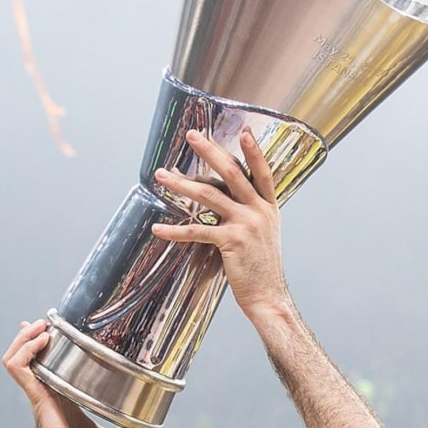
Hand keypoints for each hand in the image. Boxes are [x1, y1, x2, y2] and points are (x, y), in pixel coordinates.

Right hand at [2, 319, 138, 427]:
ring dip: (24, 338)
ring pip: (16, 358)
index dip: (41, 346)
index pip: (46, 365)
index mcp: (60, 397)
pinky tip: (41, 342)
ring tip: (41, 327)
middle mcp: (46, 392)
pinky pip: (18, 369)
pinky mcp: (36, 398)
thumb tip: (150, 423)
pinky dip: (24, 352)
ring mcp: (38, 394)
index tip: (48, 328)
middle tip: (46, 321)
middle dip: (31, 334)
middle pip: (26, 355)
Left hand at [150, 128, 288, 320]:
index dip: (254, 151)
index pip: (262, 172)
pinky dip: (175, 230)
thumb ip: (248, 212)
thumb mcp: (263, 233)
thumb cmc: (261, 267)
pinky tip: (159, 229)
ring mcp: (245, 224)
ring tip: (162, 176)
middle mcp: (259, 211)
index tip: (243, 131)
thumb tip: (221, 198)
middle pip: (232, 172)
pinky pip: (197, 230)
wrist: (268, 296)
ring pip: (209, 195)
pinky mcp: (230, 241)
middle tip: (191, 136)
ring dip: (181, 184)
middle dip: (209, 151)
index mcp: (269, 207)